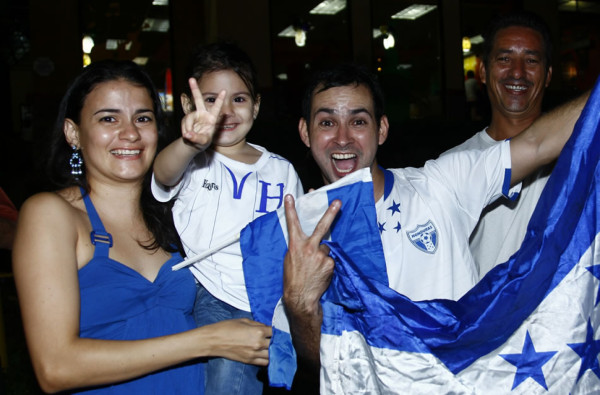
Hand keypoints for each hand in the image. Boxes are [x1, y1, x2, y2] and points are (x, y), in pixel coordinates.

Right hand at [181, 77, 224, 150]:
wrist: (194, 143)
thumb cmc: (203, 141)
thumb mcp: (202, 142)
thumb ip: (196, 138)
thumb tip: (187, 135)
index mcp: (211, 118)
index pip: (216, 108)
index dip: (220, 99)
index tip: (224, 91)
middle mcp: (202, 114)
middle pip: (198, 100)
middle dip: (194, 89)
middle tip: (191, 79)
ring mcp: (194, 115)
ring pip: (188, 119)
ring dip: (188, 129)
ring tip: (190, 136)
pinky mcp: (187, 118)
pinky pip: (184, 123)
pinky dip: (184, 130)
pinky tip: (187, 134)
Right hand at [207, 318, 271, 365]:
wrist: (213, 340)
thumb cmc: (227, 327)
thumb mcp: (244, 320)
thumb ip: (257, 324)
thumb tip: (265, 327)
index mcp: (258, 331)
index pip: (274, 332)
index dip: (274, 330)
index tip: (273, 330)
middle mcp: (258, 344)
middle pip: (275, 343)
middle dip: (275, 340)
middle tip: (272, 338)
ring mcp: (254, 354)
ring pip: (271, 355)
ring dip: (272, 350)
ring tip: (269, 347)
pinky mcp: (249, 361)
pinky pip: (264, 363)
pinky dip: (267, 359)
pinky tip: (265, 354)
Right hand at [282, 194, 341, 317]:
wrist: (301, 298)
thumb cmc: (293, 278)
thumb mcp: (289, 259)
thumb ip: (298, 247)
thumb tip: (308, 241)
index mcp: (295, 245)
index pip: (293, 224)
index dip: (291, 209)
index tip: (290, 196)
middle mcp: (309, 248)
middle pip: (322, 226)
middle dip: (331, 213)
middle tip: (338, 202)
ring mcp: (321, 255)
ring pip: (326, 248)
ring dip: (322, 255)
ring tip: (314, 268)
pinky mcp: (330, 264)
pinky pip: (329, 259)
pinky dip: (326, 264)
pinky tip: (319, 273)